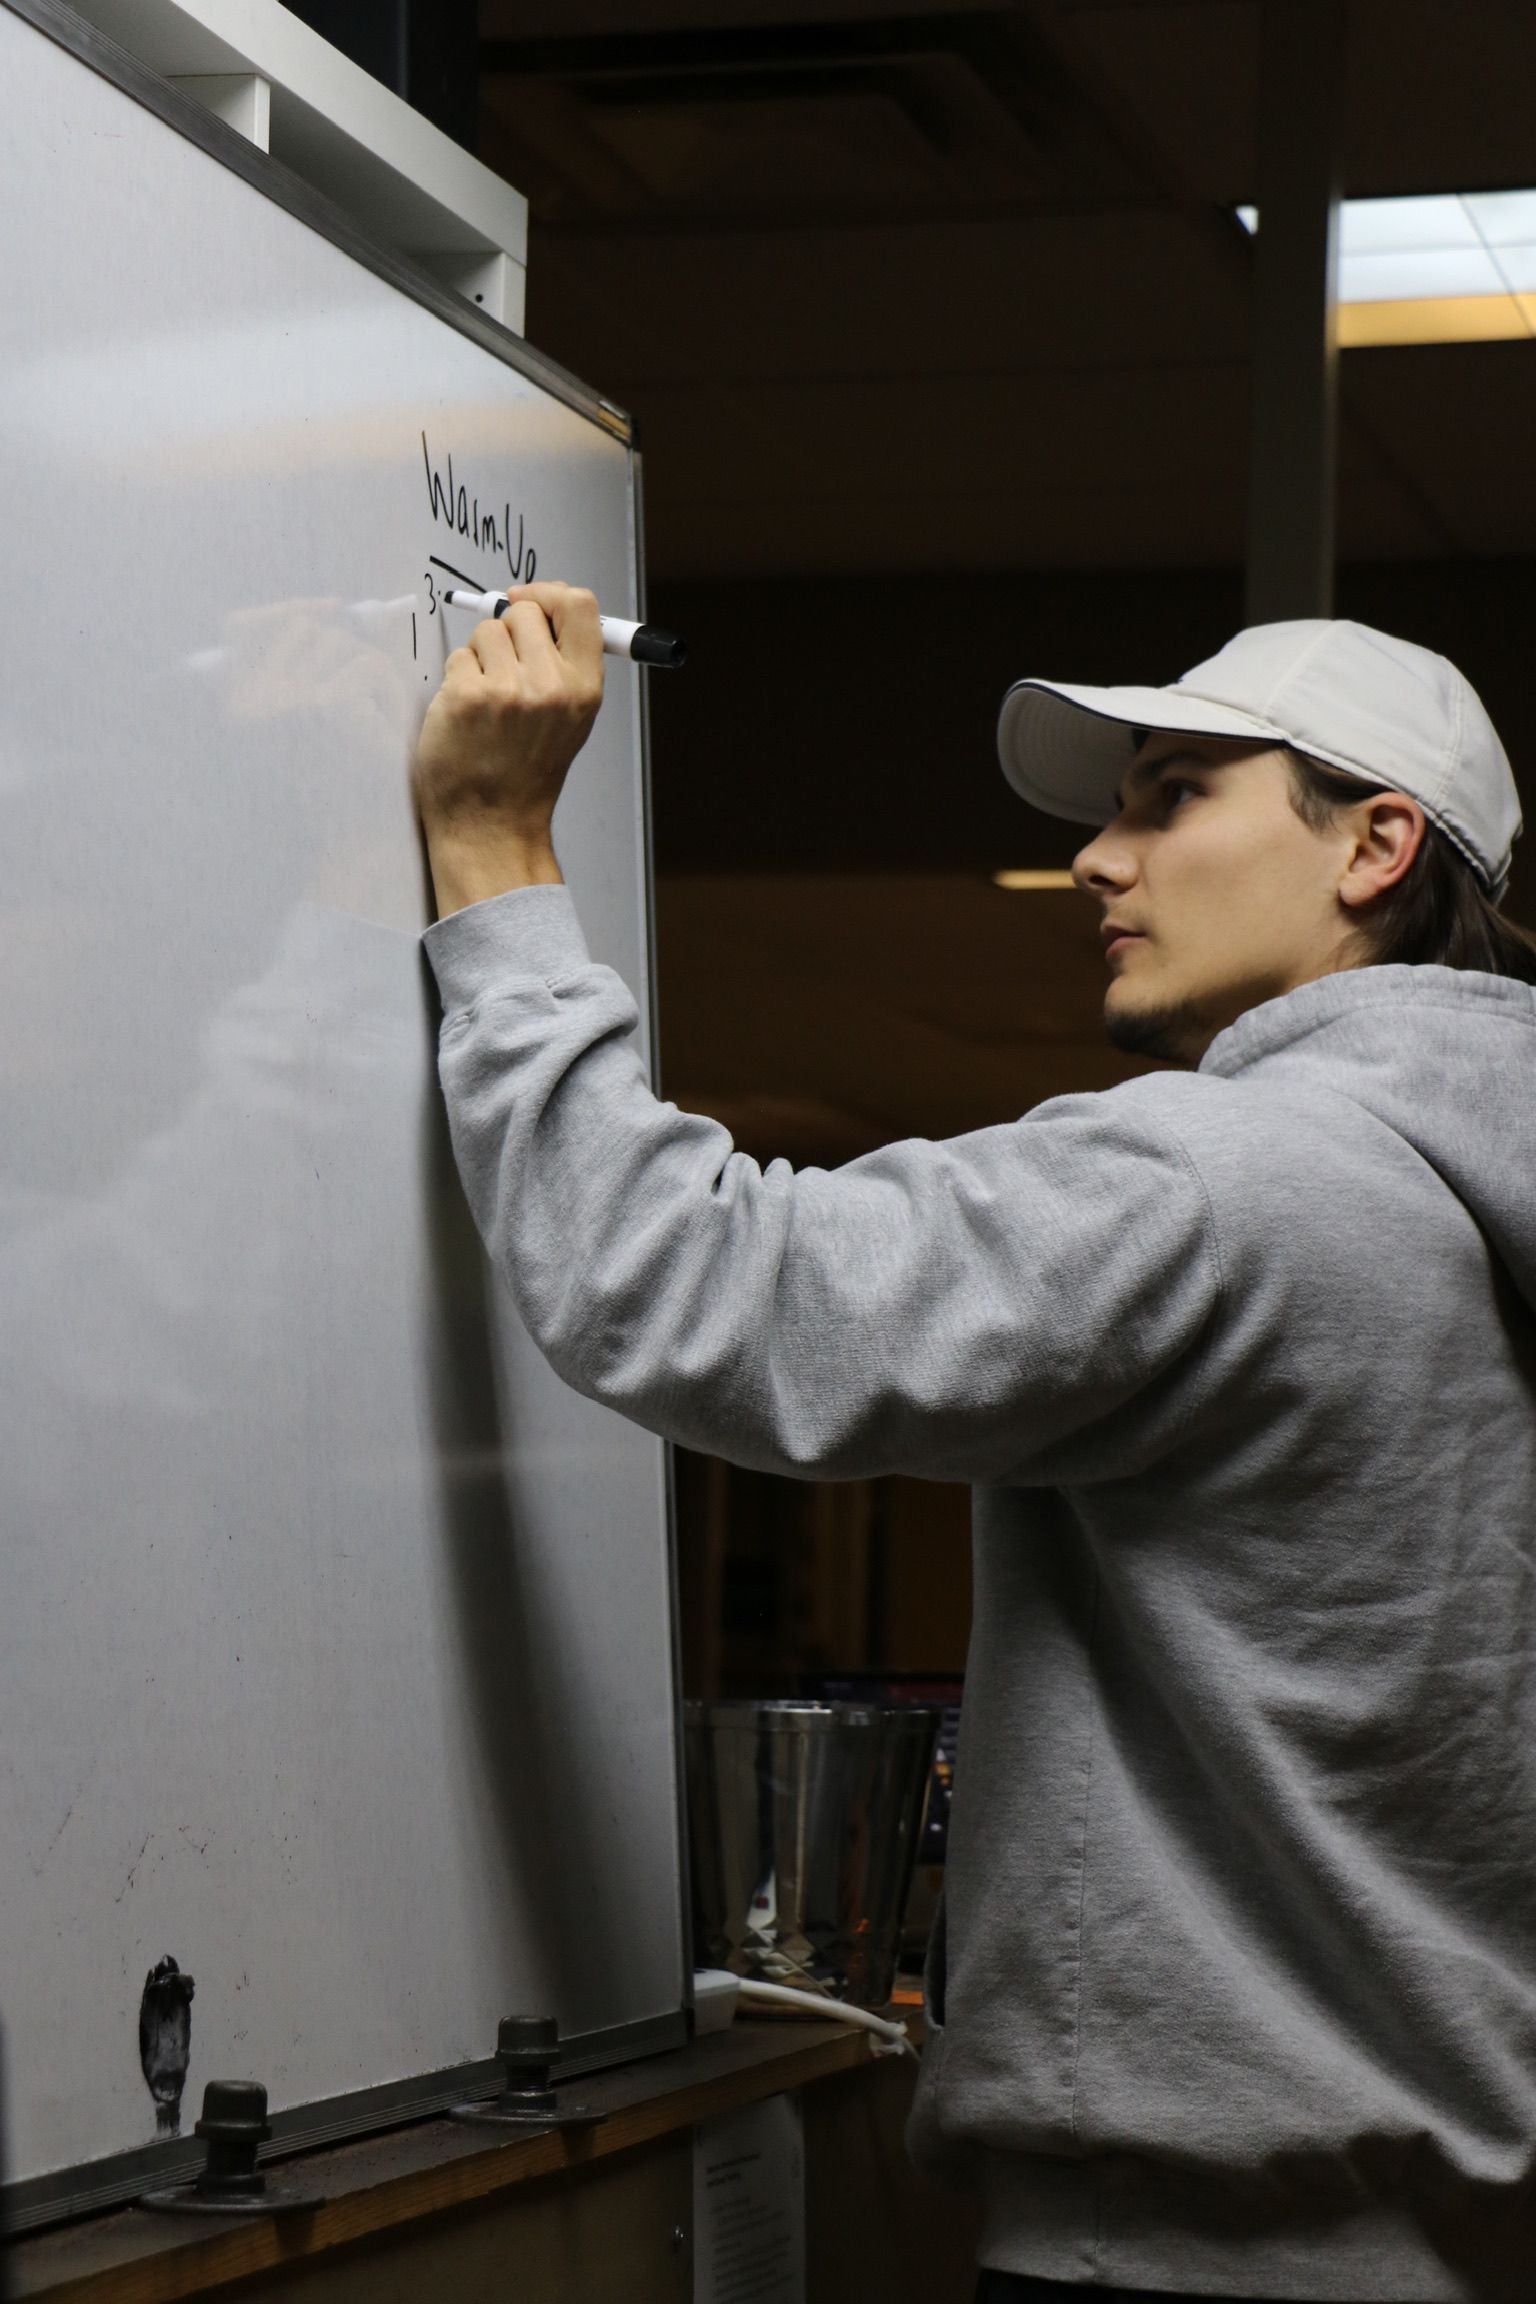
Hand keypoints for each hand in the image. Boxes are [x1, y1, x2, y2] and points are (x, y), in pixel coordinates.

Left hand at [412, 580, 603, 914]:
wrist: (492, 823)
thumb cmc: (525, 772)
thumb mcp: (570, 718)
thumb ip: (566, 663)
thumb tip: (542, 604)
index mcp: (585, 688)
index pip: (579, 605)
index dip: (548, 593)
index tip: (527, 600)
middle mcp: (552, 686)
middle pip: (524, 610)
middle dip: (507, 631)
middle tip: (503, 672)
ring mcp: (509, 692)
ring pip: (486, 631)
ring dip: (480, 657)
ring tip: (486, 702)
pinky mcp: (467, 698)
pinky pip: (458, 658)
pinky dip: (456, 680)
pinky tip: (466, 715)